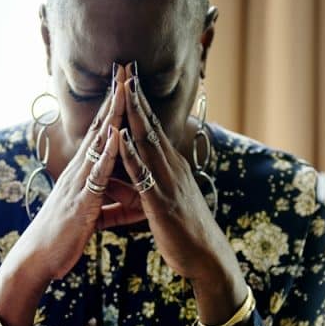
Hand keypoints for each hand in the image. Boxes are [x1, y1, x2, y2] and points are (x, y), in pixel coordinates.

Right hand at [0, 65, 133, 291]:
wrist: (38, 259)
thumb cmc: (62, 236)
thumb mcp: (90, 214)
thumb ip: (109, 202)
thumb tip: (127, 199)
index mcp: (83, 172)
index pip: (102, 131)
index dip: (115, 105)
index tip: (127, 80)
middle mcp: (79, 170)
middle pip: (100, 125)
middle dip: (115, 97)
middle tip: (127, 66)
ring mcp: (79, 182)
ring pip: (99, 141)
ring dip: (113, 114)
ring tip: (126, 87)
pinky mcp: (81, 200)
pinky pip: (97, 173)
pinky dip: (108, 152)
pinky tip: (118, 134)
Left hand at [117, 63, 237, 285]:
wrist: (207, 259)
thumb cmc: (183, 232)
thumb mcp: (156, 203)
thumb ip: (137, 187)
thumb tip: (117, 178)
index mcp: (170, 166)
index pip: (151, 126)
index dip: (139, 101)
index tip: (127, 76)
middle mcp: (171, 167)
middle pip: (150, 125)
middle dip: (136, 96)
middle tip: (124, 66)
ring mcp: (168, 182)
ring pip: (147, 142)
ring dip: (134, 115)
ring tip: (122, 88)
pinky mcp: (162, 202)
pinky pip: (143, 174)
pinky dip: (131, 153)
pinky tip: (120, 137)